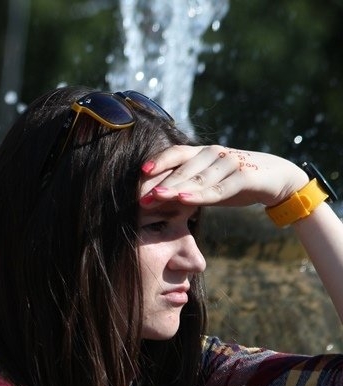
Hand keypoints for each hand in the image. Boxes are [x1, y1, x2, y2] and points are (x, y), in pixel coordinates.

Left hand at [139, 145, 307, 208]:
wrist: (276, 179)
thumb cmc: (234, 182)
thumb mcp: (208, 185)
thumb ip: (185, 189)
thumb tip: (154, 201)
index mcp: (203, 152)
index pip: (177, 153)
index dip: (159, 162)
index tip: (140, 173)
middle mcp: (215, 153)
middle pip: (183, 170)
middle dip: (160, 184)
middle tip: (140, 198)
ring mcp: (230, 163)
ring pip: (197, 179)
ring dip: (175, 189)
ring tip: (156, 197)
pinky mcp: (244, 177)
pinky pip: (218, 189)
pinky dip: (199, 195)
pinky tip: (183, 199)